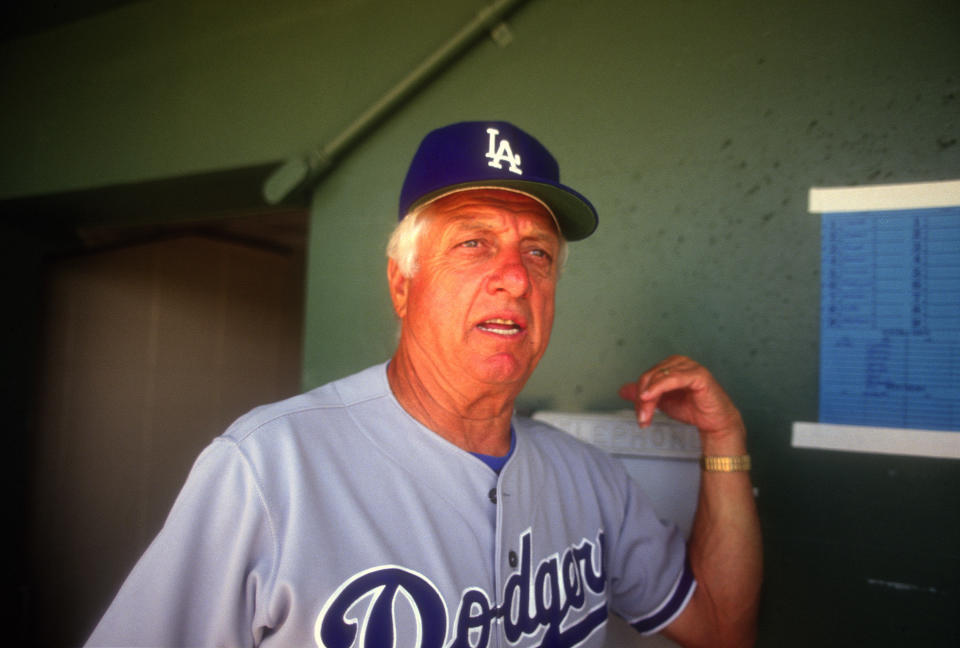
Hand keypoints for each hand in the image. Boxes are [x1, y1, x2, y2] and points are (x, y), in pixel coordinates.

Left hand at [618, 355, 743, 441]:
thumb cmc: (693, 409)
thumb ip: (644, 395)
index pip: (646, 377)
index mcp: (670, 366)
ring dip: (648, 398)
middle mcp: (679, 362)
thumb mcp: (662, 402)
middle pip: (649, 376)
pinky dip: (658, 387)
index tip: (639, 415)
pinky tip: (649, 397)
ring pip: (658, 377)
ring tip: (646, 416)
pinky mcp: (698, 375)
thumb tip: (623, 390)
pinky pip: (674, 378)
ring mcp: (690, 367)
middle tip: (642, 418)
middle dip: (642, 399)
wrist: (714, 422)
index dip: (638, 395)